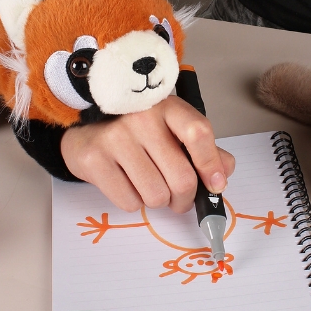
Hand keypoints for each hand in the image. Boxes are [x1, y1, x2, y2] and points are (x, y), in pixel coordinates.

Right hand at [60, 95, 235, 212]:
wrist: (86, 131)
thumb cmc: (137, 134)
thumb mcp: (172, 131)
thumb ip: (203, 149)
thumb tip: (224, 171)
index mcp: (167, 107)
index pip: (198, 133)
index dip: (211, 165)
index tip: (216, 185)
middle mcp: (141, 118)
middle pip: (181, 178)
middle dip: (185, 199)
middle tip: (180, 199)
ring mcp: (116, 138)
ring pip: (156, 196)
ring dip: (159, 201)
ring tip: (149, 186)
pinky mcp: (94, 159)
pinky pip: (129, 202)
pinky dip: (134, 202)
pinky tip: (127, 184)